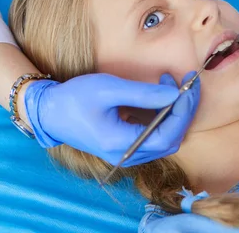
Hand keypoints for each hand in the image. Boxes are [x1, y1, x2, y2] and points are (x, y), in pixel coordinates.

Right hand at [24, 71, 200, 165]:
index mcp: (121, 143)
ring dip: (175, 113)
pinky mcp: (126, 148)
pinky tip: (161, 96)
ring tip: (172, 85)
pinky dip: (164, 117)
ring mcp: (127, 154)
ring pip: (165, 140)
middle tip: (187, 83)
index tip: (189, 86)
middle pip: (171, 139)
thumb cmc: (74, 98)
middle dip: (184, 110)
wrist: (49, 113)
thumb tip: (175, 95)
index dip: (183, 111)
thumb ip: (142, 93)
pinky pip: (155, 137)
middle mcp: (127, 155)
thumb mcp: (107, 88)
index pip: (167, 135)